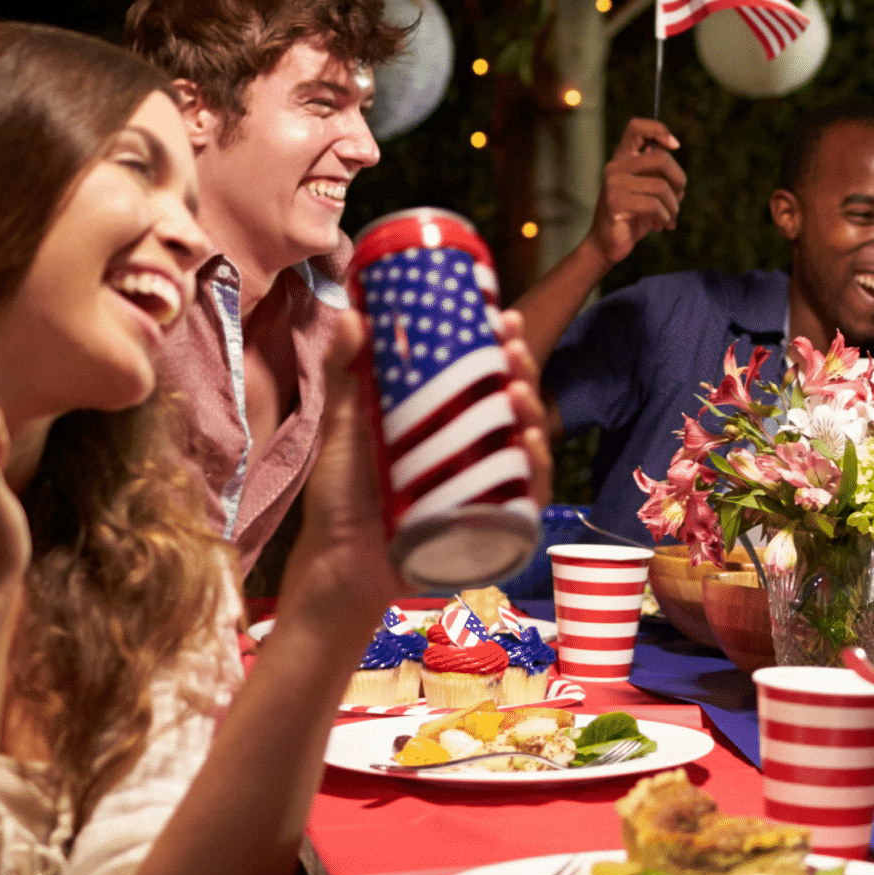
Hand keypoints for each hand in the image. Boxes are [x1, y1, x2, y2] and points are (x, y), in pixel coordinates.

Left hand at [279, 310, 553, 634]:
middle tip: (513, 346)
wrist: (338, 562)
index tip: (505, 316)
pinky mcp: (490, 523)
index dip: (499, 346)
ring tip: (519, 389)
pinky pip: (526, 496)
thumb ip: (347, 373)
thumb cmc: (342, 495)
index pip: (483, 378)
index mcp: (444, 423)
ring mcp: (485, 486)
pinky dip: (535, 469)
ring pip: (525, 444)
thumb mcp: (344, 425)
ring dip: (531, 412)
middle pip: (511, 404)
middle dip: (521, 371)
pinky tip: (528, 444)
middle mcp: (472, 451)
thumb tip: (351, 313)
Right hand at [587, 118, 685, 263]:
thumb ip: (659, 177)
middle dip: (679, 180)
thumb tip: (680, 180)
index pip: (637, 127)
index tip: (674, 146)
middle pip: (660, 158)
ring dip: (673, 206)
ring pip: (661, 186)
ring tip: (669, 218)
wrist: (607, 244)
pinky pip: (653, 205)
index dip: (659, 129)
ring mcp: (613, 184)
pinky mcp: (615, 203)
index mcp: (623, 158)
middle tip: (679, 198)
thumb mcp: (647, 191)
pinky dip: (664, 217)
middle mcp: (615, 166)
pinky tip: (660, 226)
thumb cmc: (633, 216)